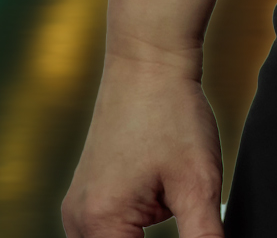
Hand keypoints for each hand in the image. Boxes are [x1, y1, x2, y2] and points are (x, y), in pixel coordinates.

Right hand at [61, 49, 225, 237]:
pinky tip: (163, 214)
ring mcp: (77, 208)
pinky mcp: (86, 197)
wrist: (148, 57)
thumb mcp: (198, 185)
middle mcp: (77, 221)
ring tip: (177, 210)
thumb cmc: (172, 112)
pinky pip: (107, 236)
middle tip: (189, 219)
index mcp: (99, 222)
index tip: (198, 234)